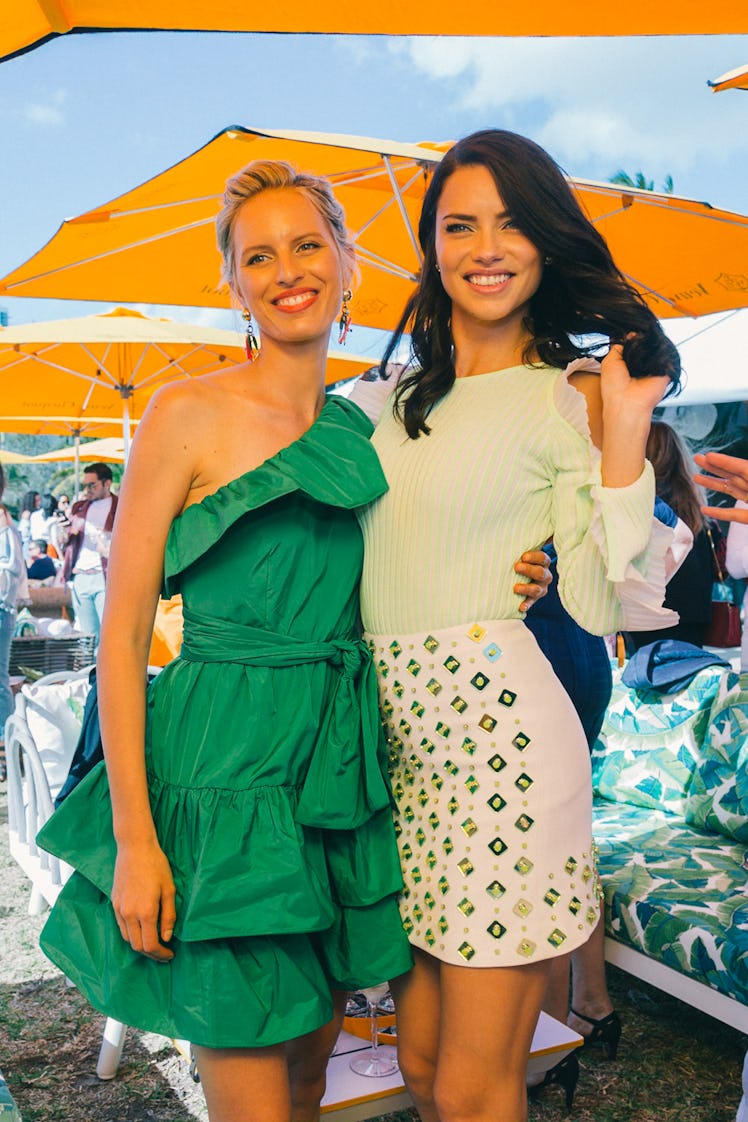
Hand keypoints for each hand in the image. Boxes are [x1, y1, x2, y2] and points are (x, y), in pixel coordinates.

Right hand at [112, 840, 176, 961]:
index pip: (151, 945)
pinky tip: (142, 929)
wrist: (135, 848)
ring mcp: (119, 909)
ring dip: (140, 945)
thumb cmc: (156, 865)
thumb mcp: (169, 889)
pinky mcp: (114, 903)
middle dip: (151, 953)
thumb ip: (169, 916)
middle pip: (137, 946)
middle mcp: (129, 914)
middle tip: (164, 952)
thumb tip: (167, 937)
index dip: (161, 954)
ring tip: (154, 942)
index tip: (170, 955)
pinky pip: (121, 927)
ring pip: (127, 939)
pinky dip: (131, 934)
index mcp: (145, 912)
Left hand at [514, 549, 551, 611]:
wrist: (521, 573)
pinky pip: (531, 602)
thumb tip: (503, 537)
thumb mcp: (522, 553)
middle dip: (529, 570)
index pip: (543, 558)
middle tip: (516, 567)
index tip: (524, 556)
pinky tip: (520, 607)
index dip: (534, 557)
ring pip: (537, 589)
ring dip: (526, 588)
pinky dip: (526, 605)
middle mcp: (545, 575)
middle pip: (540, 573)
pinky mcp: (534, 598)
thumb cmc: (521, 560)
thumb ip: (519, 547)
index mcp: (543, 562)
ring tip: (515, 588)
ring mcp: (541, 588)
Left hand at [600, 342, 669, 420]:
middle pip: (646, 345)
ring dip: (651, 343)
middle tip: (639, 337)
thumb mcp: (610, 362)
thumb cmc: (614, 387)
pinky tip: (654, 349)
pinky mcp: (665, 372)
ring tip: (645, 345)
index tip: (631, 333)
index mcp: (628, 366)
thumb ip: (619, 347)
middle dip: (642, 339)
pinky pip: (667, 355)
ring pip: (656, 348)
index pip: (634, 347)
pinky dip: (662, 349)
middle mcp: (641, 367)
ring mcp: (654, 369)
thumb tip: (630, 335)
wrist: (627, 402)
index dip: (633, 339)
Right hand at [694, 452, 747, 522]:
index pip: (741, 467)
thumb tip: (742, 467)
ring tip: (696, 478)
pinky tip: (705, 509)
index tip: (708, 455)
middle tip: (697, 459)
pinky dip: (718, 512)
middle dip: (713, 466)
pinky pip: (733, 515)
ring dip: (712, 484)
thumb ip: (747, 471)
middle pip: (733, 475)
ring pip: (731, 491)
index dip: (724, 461)